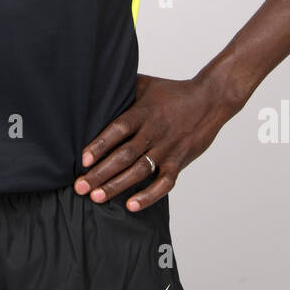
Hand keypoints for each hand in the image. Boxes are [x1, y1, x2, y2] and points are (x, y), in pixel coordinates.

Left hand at [74, 72, 236, 210]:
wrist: (209, 99)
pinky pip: (164, 182)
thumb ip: (122, 88)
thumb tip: (93, 84)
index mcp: (143, 113)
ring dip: (117, 186)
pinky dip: (149, 196)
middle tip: (80, 187)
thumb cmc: (173, 91)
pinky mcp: (179, 161)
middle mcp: (153, 132)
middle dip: (100, 173)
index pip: (118, 130)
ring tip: (97, 197)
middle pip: (124, 155)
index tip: (83, 159)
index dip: (100, 145)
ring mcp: (167, 148)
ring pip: (139, 171)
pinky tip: (131, 206)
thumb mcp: (145, 83)